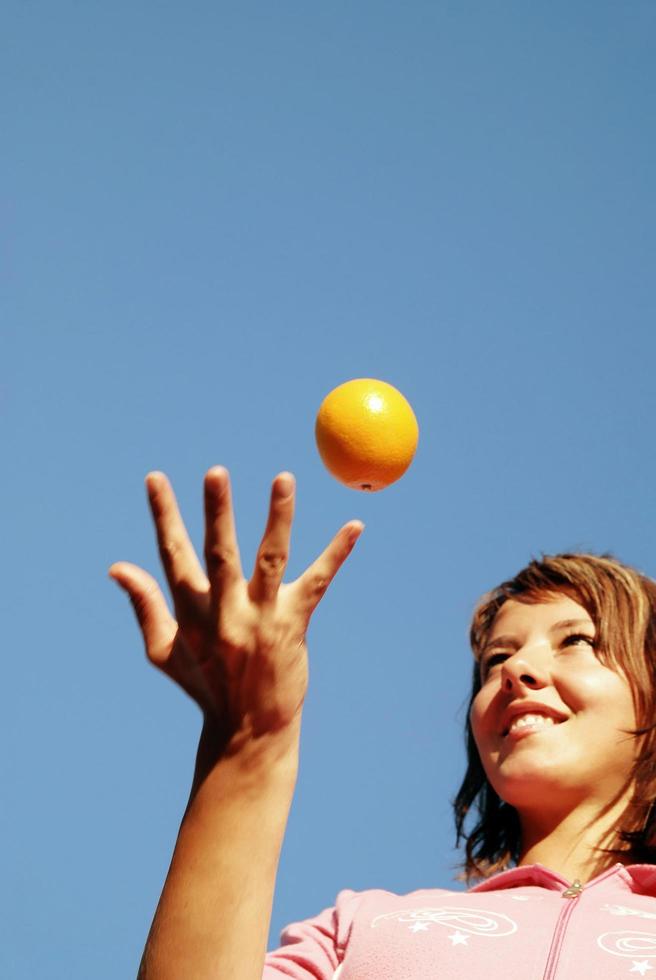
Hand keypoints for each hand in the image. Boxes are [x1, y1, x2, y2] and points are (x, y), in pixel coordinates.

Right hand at [109, 467, 362, 749]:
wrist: (249, 731)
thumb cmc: (206, 685)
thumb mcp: (164, 650)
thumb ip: (145, 604)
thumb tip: (117, 567)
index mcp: (192, 613)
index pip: (173, 554)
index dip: (164, 515)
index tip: (156, 478)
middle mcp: (226, 612)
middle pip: (219, 554)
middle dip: (216, 512)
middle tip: (215, 472)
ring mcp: (262, 618)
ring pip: (270, 559)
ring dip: (278, 517)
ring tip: (284, 478)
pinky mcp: (295, 624)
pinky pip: (318, 582)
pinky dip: (336, 553)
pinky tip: (355, 526)